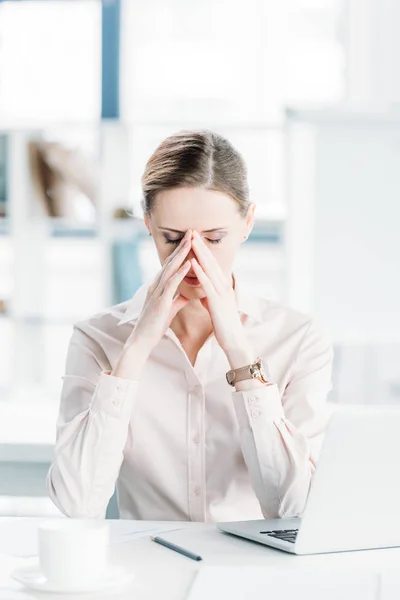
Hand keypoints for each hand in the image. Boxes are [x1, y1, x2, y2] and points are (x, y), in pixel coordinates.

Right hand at [127, 230, 191, 353]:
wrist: (142, 340)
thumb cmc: (155, 325)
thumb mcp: (170, 309)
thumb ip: (178, 300)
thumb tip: (188, 295)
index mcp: (158, 286)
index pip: (171, 265)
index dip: (181, 252)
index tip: (191, 240)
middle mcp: (156, 285)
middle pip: (170, 261)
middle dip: (182, 246)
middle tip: (192, 231)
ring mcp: (157, 292)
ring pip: (170, 268)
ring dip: (182, 254)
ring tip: (191, 240)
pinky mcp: (160, 301)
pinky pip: (172, 284)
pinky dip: (180, 272)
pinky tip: (189, 263)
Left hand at [190, 230, 254, 368]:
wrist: (234, 341)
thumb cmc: (224, 326)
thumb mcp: (215, 307)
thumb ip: (210, 298)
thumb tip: (203, 293)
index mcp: (222, 286)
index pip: (211, 265)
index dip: (203, 251)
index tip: (194, 239)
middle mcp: (223, 286)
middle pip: (211, 261)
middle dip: (201, 246)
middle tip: (192, 231)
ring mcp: (221, 292)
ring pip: (210, 269)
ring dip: (200, 253)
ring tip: (192, 240)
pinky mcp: (218, 301)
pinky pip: (207, 284)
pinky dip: (200, 272)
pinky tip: (193, 263)